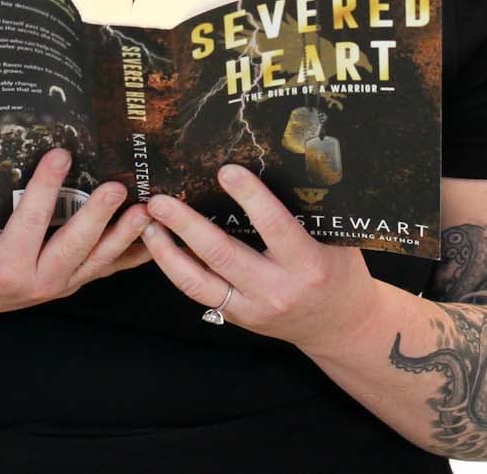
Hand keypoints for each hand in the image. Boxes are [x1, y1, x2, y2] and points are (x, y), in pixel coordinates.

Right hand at [0, 148, 152, 318]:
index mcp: (4, 264)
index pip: (29, 221)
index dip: (45, 187)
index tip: (60, 154)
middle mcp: (35, 281)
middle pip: (72, 246)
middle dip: (97, 217)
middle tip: (117, 187)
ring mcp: (56, 286)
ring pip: (96, 261)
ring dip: (124, 236)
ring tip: (145, 210)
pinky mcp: (69, 284)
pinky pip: (103, 268)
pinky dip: (129, 253)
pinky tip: (152, 237)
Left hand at [141, 164, 377, 352]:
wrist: (340, 326)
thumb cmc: (340, 270)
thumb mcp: (334, 237)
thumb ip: (306, 209)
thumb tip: (273, 160)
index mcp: (307, 263)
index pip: (274, 226)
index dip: (250, 197)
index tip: (226, 170)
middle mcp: (276, 289)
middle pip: (222, 255)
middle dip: (186, 225)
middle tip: (161, 200)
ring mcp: (252, 308)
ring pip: (199, 282)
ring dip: (167, 250)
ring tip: (146, 222)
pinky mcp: (237, 317)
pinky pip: (199, 292)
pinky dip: (175, 268)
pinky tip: (159, 245)